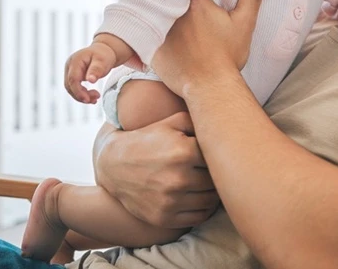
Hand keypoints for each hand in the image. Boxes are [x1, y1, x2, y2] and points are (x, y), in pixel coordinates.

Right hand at [63, 42, 116, 103]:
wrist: (103, 50)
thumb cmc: (103, 55)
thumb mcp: (103, 61)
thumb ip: (96, 70)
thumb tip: (91, 80)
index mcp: (75, 60)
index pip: (73, 79)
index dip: (78, 91)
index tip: (88, 99)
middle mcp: (70, 65)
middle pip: (69, 85)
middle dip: (80, 95)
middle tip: (95, 100)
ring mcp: (70, 70)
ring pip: (71, 88)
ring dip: (82, 96)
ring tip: (95, 98)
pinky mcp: (73, 75)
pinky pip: (74, 87)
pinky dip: (82, 94)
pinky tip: (92, 97)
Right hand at [94, 114, 219, 227]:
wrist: (114, 164)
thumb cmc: (147, 139)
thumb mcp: (171, 122)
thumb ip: (199, 119)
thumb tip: (224, 121)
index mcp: (183, 152)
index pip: (217, 157)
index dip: (219, 155)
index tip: (218, 154)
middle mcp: (178, 178)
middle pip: (215, 181)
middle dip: (217, 175)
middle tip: (216, 170)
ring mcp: (171, 201)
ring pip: (210, 201)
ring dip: (213, 193)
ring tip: (210, 184)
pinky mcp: (164, 217)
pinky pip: (199, 217)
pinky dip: (204, 209)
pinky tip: (202, 198)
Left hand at [151, 0, 272, 95]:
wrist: (210, 88)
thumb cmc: (227, 57)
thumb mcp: (243, 23)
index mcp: (194, 1)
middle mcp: (173, 12)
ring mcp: (159, 29)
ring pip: (156, 9)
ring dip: (161, 7)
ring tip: (168, 8)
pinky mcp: (151, 46)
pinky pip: (148, 30)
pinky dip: (152, 27)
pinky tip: (159, 29)